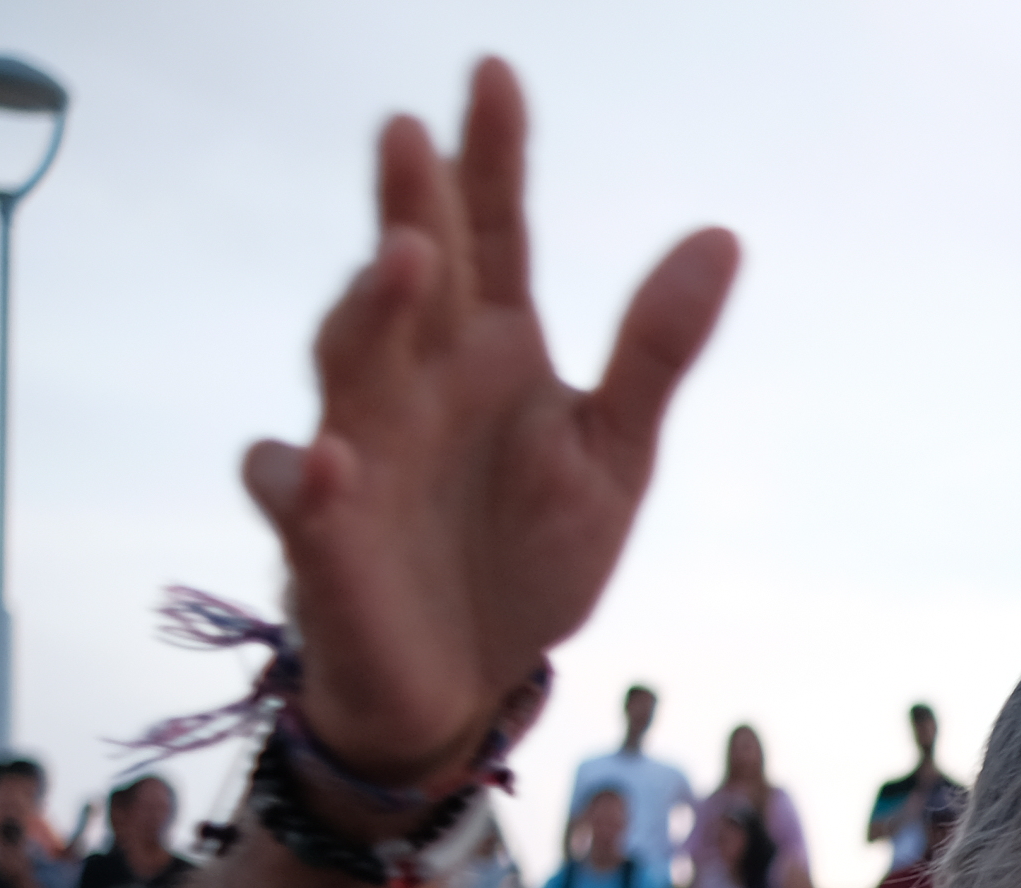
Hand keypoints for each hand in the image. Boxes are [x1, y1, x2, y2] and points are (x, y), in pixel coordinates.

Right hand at [240, 62, 736, 784]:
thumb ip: (655, 349)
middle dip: (409, 207)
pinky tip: (331, 461)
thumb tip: (723, 235)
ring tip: (408, 259)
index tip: (494, 73)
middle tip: (412, 134)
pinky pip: (297, 496)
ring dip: (370, 309)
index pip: (490, 235)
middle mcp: (417, 380)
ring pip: (347, 360)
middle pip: (409, 279)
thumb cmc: (531, 555)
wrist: (471, 680)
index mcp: (493, 351)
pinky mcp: (324, 535)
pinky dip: (306, 479)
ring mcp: (361, 447)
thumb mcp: (615, 453)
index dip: (490, 158)